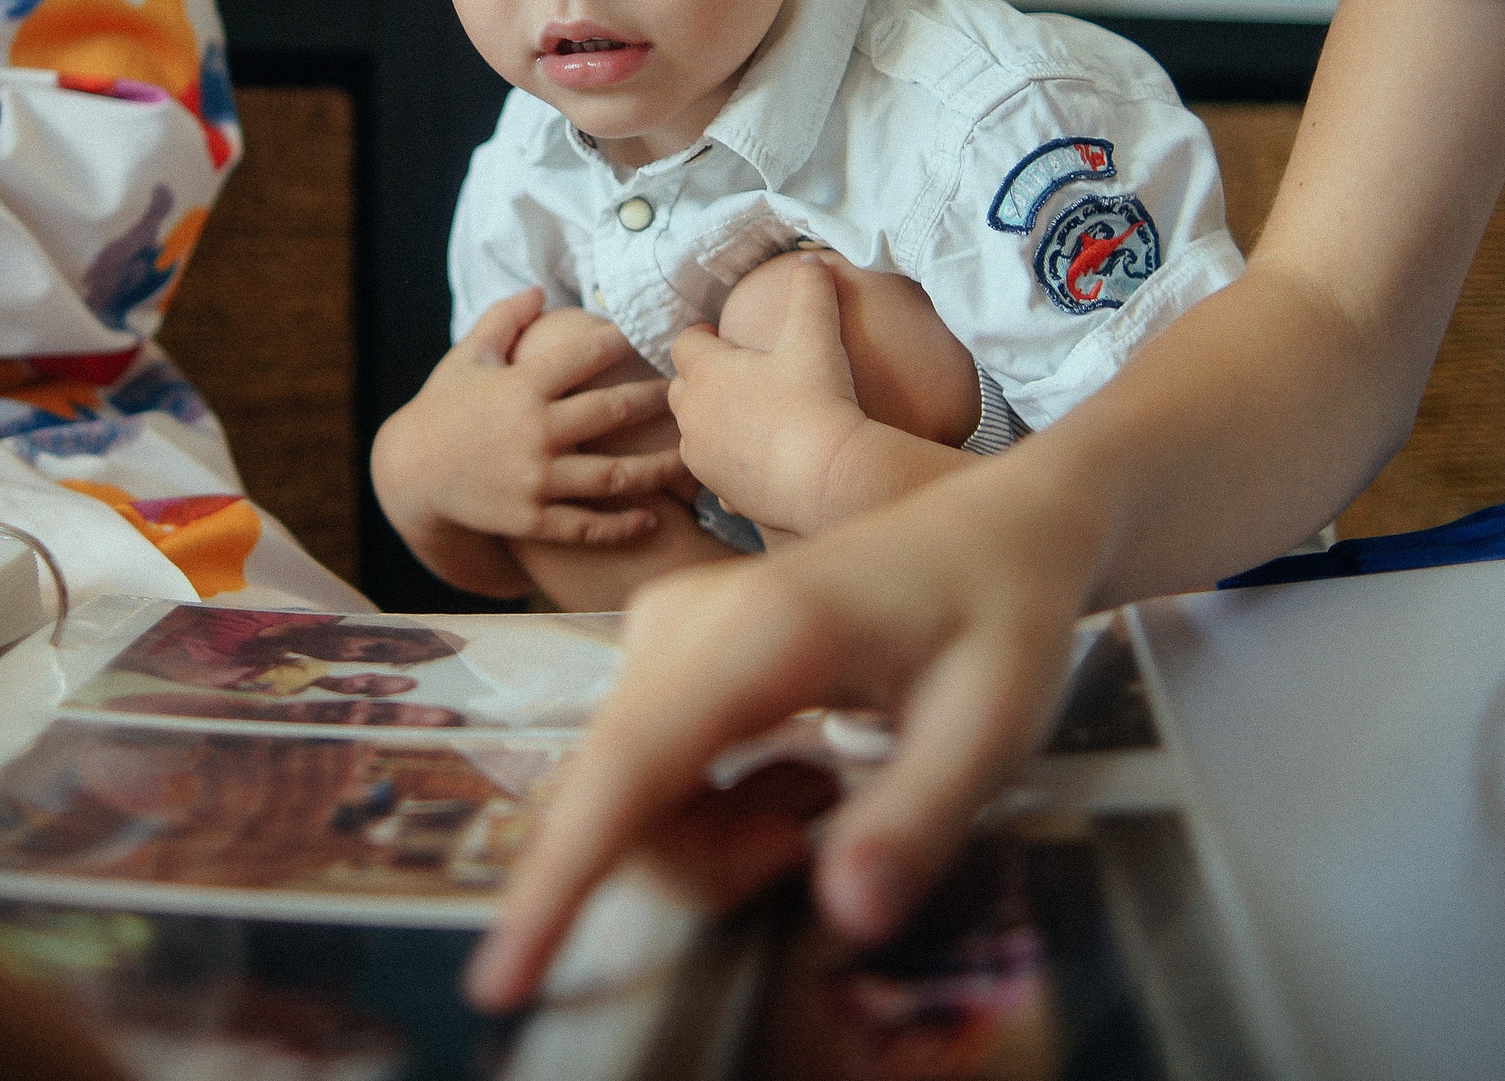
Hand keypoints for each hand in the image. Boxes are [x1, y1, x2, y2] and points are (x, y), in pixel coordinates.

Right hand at [370, 290, 694, 597]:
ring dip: (658, 468)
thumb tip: (540, 289)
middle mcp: (533, 431)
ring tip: (691, 459)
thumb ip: (503, 319)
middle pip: (613, 412)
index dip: (626, 342)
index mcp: (521, 385)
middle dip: (657, 400)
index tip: (656, 337)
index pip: (586, 354)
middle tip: (690, 392)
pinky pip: (586, 525)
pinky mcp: (530, 519)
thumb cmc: (442, 408)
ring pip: (613, 476)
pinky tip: (652, 517)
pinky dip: (622, 524)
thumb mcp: (466, 357)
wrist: (407, 474)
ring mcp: (533, 478)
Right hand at [463, 460, 1108, 1011]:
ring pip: (631, 796)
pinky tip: (798, 774)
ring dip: (718, 839)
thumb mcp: (994, 723)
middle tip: (822, 840)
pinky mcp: (663, 648)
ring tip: (824, 796)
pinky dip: (714, 807)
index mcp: (762, 634)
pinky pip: (646, 769)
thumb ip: (916, 818)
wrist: (994, 526)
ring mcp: (663, 631)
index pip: (632, 770)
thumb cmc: (1001, 616)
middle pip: (626, 803)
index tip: (503, 977)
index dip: (560, 880)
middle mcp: (684, 624)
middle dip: (712, 866)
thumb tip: (848, 915)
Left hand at [669, 254, 870, 535]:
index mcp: (706, 372)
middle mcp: (693, 415)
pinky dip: (729, 462)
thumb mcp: (818, 337)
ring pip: (692, 432)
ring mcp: (702, 457)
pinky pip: (713, 471)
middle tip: (735, 375)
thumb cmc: (818, 402)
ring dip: (711, 421)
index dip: (701, 335)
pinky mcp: (720, 492)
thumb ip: (811, 292)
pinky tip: (759, 460)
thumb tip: (811, 261)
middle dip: (701, 378)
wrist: (831, 479)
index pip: (684, 343)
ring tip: (747, 417)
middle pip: (681, 388)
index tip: (720, 335)